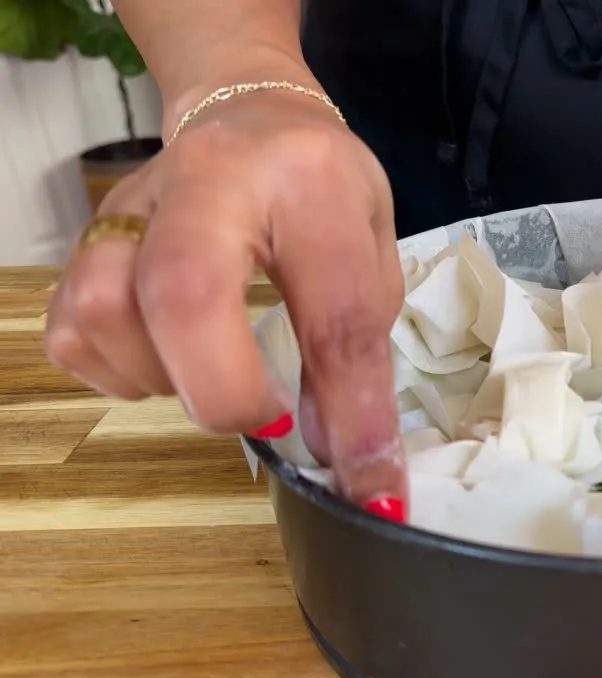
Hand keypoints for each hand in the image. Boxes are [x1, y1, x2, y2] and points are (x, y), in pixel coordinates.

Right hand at [44, 84, 408, 509]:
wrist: (251, 114)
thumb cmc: (323, 189)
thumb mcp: (371, 253)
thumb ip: (356, 347)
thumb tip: (336, 452)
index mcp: (311, 183)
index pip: (336, 313)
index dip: (353, 413)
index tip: (370, 483)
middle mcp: (211, 180)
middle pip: (183, 296)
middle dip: (228, 392)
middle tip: (271, 422)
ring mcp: (135, 204)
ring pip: (107, 310)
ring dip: (169, 380)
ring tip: (222, 378)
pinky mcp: (87, 235)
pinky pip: (74, 329)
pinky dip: (122, 372)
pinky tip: (171, 362)